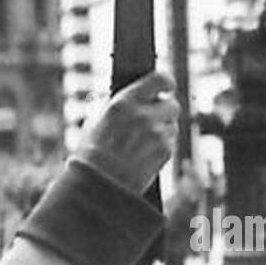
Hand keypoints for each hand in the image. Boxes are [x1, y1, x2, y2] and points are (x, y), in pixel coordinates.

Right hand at [74, 71, 178, 196]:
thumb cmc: (92, 152)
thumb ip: (118, 104)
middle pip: (173, 104)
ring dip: (163, 130)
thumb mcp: (98, 119)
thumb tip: (134, 94)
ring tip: (143, 140)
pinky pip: (170, 143)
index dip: (166, 82)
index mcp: (125, 102)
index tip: (166, 86)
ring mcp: (157, 135)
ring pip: (172, 125)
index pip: (160, 79)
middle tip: (155, 117)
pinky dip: (162, 146)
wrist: (99, 185)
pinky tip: (144, 153)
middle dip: (165, 110)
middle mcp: (144, 116)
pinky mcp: (165, 152)